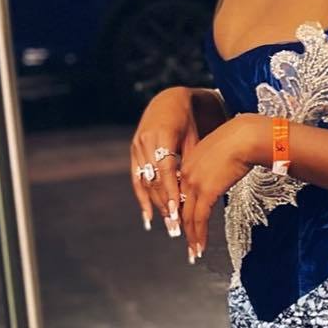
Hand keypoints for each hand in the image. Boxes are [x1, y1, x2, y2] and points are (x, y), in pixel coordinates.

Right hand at [130, 87, 198, 236]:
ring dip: (155, 205)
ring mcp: (137, 146)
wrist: (169, 100)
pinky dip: (142, 198)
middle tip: (175, 226)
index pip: (166, 170)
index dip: (171, 191)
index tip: (177, 211)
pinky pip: (136, 179)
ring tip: (167, 224)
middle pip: (153, 179)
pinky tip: (148, 216)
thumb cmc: (188, 120)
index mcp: (162, 135)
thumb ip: (189, 163)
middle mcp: (145, 141)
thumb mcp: (193, 139)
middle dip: (164, 204)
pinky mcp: (134, 151)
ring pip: (145, 182)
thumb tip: (192, 192)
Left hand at [179, 114, 266, 261]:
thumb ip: (215, 166)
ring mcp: (194, 183)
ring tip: (194, 252)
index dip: (182, 212)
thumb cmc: (239, 140)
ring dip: (192, 237)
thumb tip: (222, 173)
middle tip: (187, 245)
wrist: (245, 137)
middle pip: (180, 208)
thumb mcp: (220, 153)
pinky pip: (198, 218)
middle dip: (184, 230)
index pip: (181, 194)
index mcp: (188, 163)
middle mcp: (186, 174)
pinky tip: (201, 246)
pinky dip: (199, 235)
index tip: (184, 225)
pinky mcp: (205, 191)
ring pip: (187, 217)